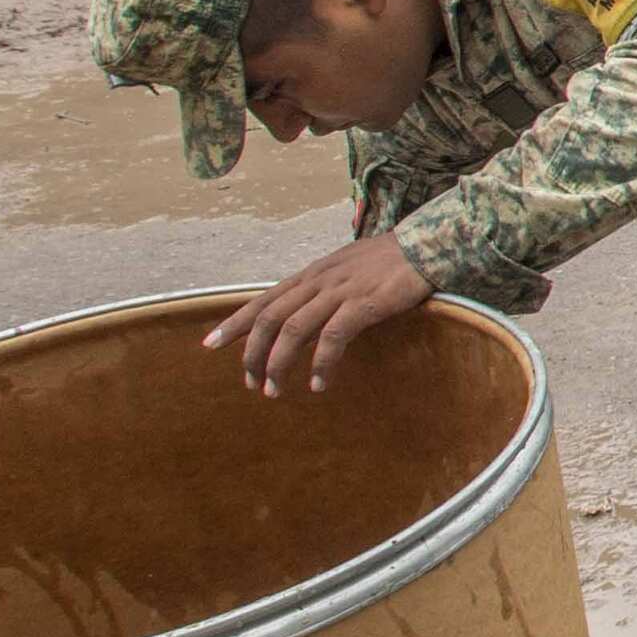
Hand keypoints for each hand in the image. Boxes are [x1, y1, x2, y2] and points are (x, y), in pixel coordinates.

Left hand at [208, 234, 432, 396]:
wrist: (426, 245)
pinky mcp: (364, 304)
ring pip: (293, 329)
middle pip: (270, 318)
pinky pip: (333, 337)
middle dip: (253, 354)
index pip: (263, 299)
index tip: (210, 345)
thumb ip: (322, 290)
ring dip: (279, 363)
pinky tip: (318, 384)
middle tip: (249, 383)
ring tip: (274, 391)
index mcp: (311, 274)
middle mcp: (318, 281)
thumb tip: (303, 316)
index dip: (234, 323)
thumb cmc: (389, 260)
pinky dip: (321, 363)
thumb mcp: (345, 270)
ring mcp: (339, 291)